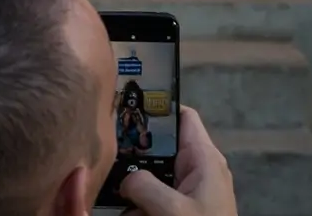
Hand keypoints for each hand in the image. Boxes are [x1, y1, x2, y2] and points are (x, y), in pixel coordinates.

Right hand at [119, 107, 235, 215]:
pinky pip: (156, 200)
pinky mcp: (183, 213)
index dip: (156, 106)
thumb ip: (143, 185)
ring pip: (154, 177)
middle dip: (135, 151)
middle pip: (162, 147)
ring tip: (108, 181)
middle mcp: (198, 169)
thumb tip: (126, 181)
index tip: (124, 107)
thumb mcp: (172, 210)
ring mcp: (190, 193)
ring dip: (133, 184)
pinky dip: (139, 205)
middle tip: (107, 149)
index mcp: (204, 157)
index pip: (181, 115)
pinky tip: (120, 208)